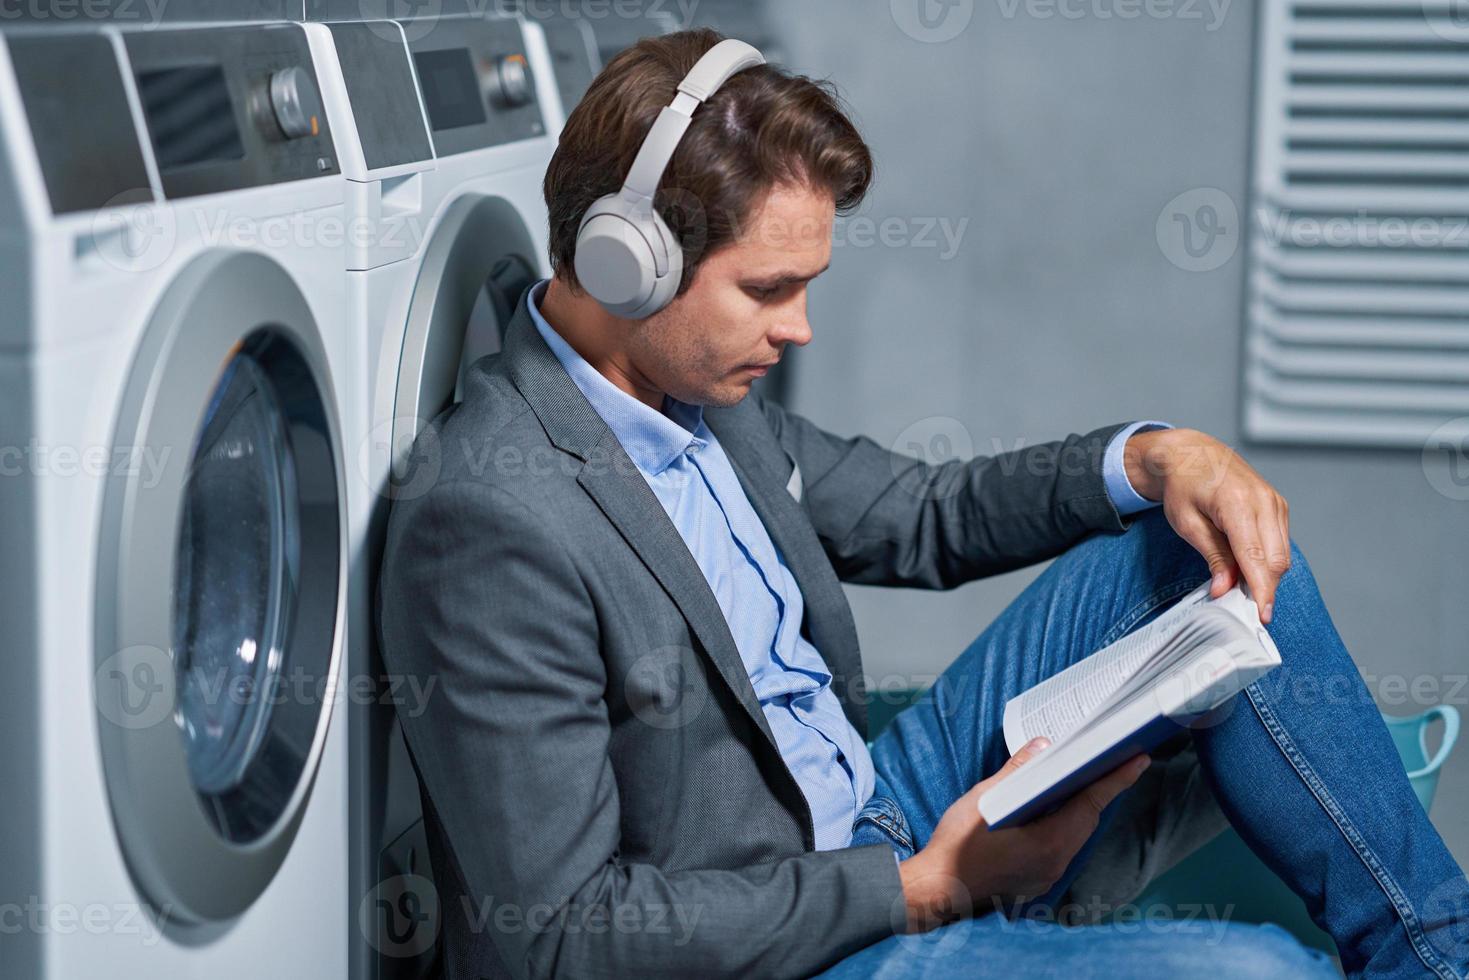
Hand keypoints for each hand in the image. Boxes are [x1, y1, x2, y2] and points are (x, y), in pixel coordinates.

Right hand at [897, 738, 1148, 932]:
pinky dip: (1064, 825)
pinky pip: (1061, 847)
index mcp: (1048, 842)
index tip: (1138, 760)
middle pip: (1087, 820)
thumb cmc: (957, 844)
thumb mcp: (983, 800)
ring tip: (1086, 781)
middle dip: (1101, 790)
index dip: (1116, 780)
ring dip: (1082, 808)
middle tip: (1115, 762)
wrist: (937, 888)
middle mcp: (1056, 862)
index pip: (1090, 803)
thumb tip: (1043, 745)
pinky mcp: (1036, 880)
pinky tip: (1055, 812)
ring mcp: (1047, 875)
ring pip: (1075, 835)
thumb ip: (1017, 772)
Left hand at [1124, 428, 1290, 622]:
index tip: (1262, 616)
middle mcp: (1263, 501)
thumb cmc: (1183, 485)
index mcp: (1237, 504)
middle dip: (1265, 588)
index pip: (1255, 558)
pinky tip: (1249, 568)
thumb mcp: (1187, 523)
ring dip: (1267, 575)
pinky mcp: (1278, 506)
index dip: (1260, 591)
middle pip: (1276, 560)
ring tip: (1242, 588)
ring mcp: (1275, 502)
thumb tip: (1225, 589)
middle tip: (1247, 610)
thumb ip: (1212, 556)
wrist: (1191, 453)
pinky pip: (1280, 542)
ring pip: (1282, 554)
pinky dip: (1268, 560)